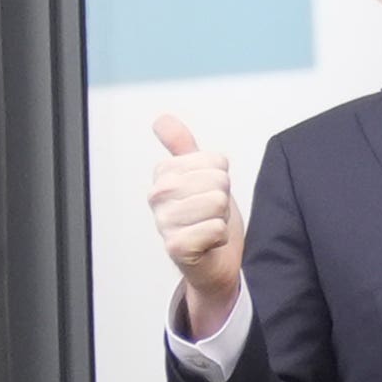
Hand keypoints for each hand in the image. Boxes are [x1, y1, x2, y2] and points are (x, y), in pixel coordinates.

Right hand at [147, 112, 242, 337]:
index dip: (223, 179)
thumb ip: (182, 146)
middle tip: (211, 214)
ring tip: (210, 226)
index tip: (208, 194)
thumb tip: (161, 119)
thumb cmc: (209, 218)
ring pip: (217, 203)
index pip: (215, 161)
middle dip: (223, 199)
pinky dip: (220, 238)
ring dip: (222, 219)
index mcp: (163, 174)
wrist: (216, 262)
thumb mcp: (200, 176)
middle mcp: (157, 196)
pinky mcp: (175, 247)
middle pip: (217, 180)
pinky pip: (215, 229)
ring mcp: (163, 222)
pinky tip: (209, 244)